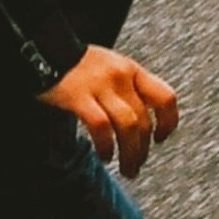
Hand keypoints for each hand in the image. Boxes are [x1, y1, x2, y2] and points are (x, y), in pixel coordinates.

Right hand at [44, 45, 180, 176]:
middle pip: (144, 119)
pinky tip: (105, 155)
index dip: (169, 122)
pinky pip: (101, 126)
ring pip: (128, 126)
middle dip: (143, 149)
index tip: (161, 138)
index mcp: (133, 70)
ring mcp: (101, 86)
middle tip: (137, 165)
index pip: (165, 97)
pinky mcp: (79, 97)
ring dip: (130, 153)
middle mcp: (121, 77)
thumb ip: (129, 89)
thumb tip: (143, 122)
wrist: (49, 49)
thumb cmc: (81, 65)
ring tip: (127, 169)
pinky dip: (106, 145)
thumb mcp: (113, 68)